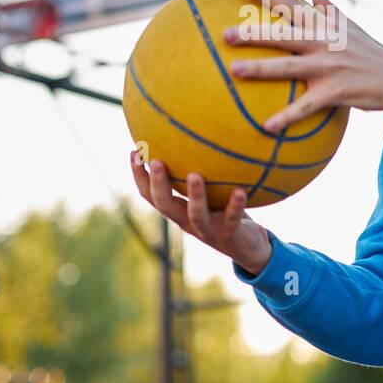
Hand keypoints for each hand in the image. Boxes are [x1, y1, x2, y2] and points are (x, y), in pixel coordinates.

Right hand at [129, 149, 273, 275]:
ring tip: (194, 175)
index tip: (134, 152)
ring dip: (195, 196)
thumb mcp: (210, 192)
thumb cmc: (225, 212)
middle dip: (158, 184)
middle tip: (155, 161)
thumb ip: (199, 171)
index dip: (139, 176)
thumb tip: (193, 134)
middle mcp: (188, 221)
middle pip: (166, 205)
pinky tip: (239, 191)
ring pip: (196, 215)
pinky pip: (232, 219)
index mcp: (178, 210)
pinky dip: (235, 206)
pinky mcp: (229, 236)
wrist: (248, 248)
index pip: (151, 195)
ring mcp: (208, 230)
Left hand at [223, 0, 382, 131]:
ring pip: (287, 67)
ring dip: (260, 69)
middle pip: (283, 35)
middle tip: (226, 35)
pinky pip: (305, 106)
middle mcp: (324, 42)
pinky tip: (266, 127)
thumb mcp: (351, 28)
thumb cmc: (370, 52)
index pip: (293, 6)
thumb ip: (330, 11)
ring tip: (233, 70)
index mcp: (326, 25)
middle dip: (253, 33)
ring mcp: (328, 67)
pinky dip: (286, 117)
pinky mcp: (334, 92)